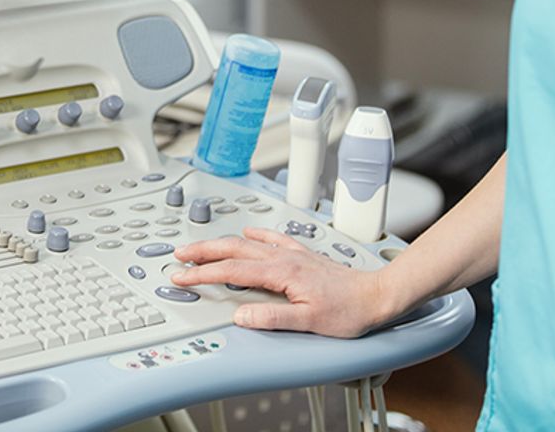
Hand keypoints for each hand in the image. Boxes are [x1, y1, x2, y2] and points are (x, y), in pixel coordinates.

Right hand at [171, 227, 386, 337]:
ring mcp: (292, 254)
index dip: (203, 274)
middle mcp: (284, 258)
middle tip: (179, 256)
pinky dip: (255, 233)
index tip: (182, 276)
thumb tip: (241, 315)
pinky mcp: (301, 255)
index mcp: (281, 273)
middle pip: (233, 249)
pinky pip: (271, 237)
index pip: (231, 271)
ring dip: (221, 243)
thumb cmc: (348, 311)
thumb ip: (272, 318)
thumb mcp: (309, 322)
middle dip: (202, 251)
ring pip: (248, 241)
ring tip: (201, 246)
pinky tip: (248, 231)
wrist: (376, 295)